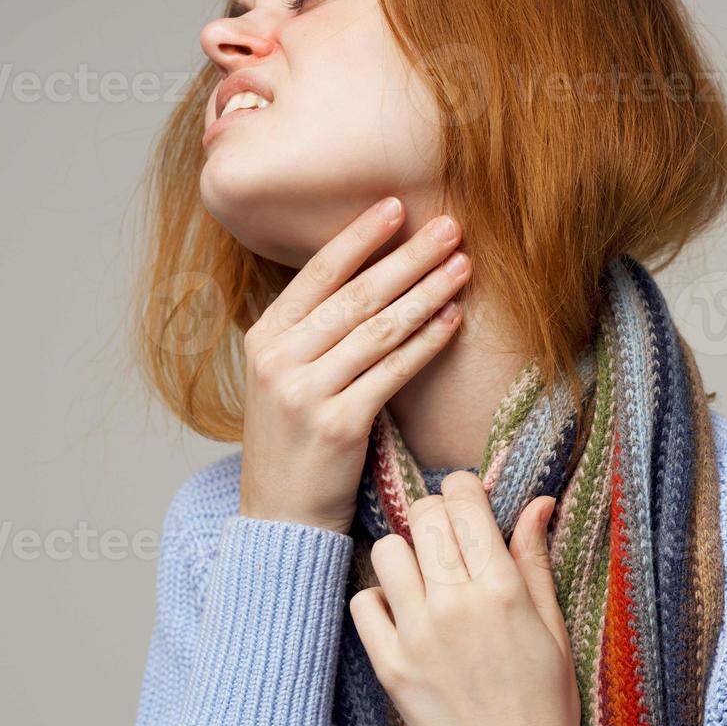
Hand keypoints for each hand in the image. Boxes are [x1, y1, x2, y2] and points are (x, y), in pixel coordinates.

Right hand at [238, 197, 469, 531]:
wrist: (280, 519)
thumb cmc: (294, 442)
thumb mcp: (285, 378)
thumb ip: (313, 332)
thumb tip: (369, 276)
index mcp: (264, 338)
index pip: (317, 274)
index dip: (359, 237)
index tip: (396, 206)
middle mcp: (279, 360)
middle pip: (356, 295)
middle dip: (408, 256)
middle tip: (450, 227)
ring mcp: (306, 393)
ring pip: (380, 329)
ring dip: (427, 292)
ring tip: (462, 265)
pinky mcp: (339, 426)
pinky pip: (394, 371)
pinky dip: (427, 342)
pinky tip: (453, 318)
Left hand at [348, 471, 582, 725]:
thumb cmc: (544, 695)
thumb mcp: (551, 621)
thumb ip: (534, 557)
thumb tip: (538, 502)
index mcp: (502, 589)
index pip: (464, 503)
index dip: (463, 489)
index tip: (465, 500)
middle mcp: (456, 604)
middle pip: (424, 517)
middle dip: (435, 515)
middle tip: (445, 538)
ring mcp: (418, 635)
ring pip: (388, 551)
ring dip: (405, 555)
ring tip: (422, 577)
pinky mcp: (390, 665)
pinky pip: (363, 603)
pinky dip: (379, 600)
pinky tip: (401, 613)